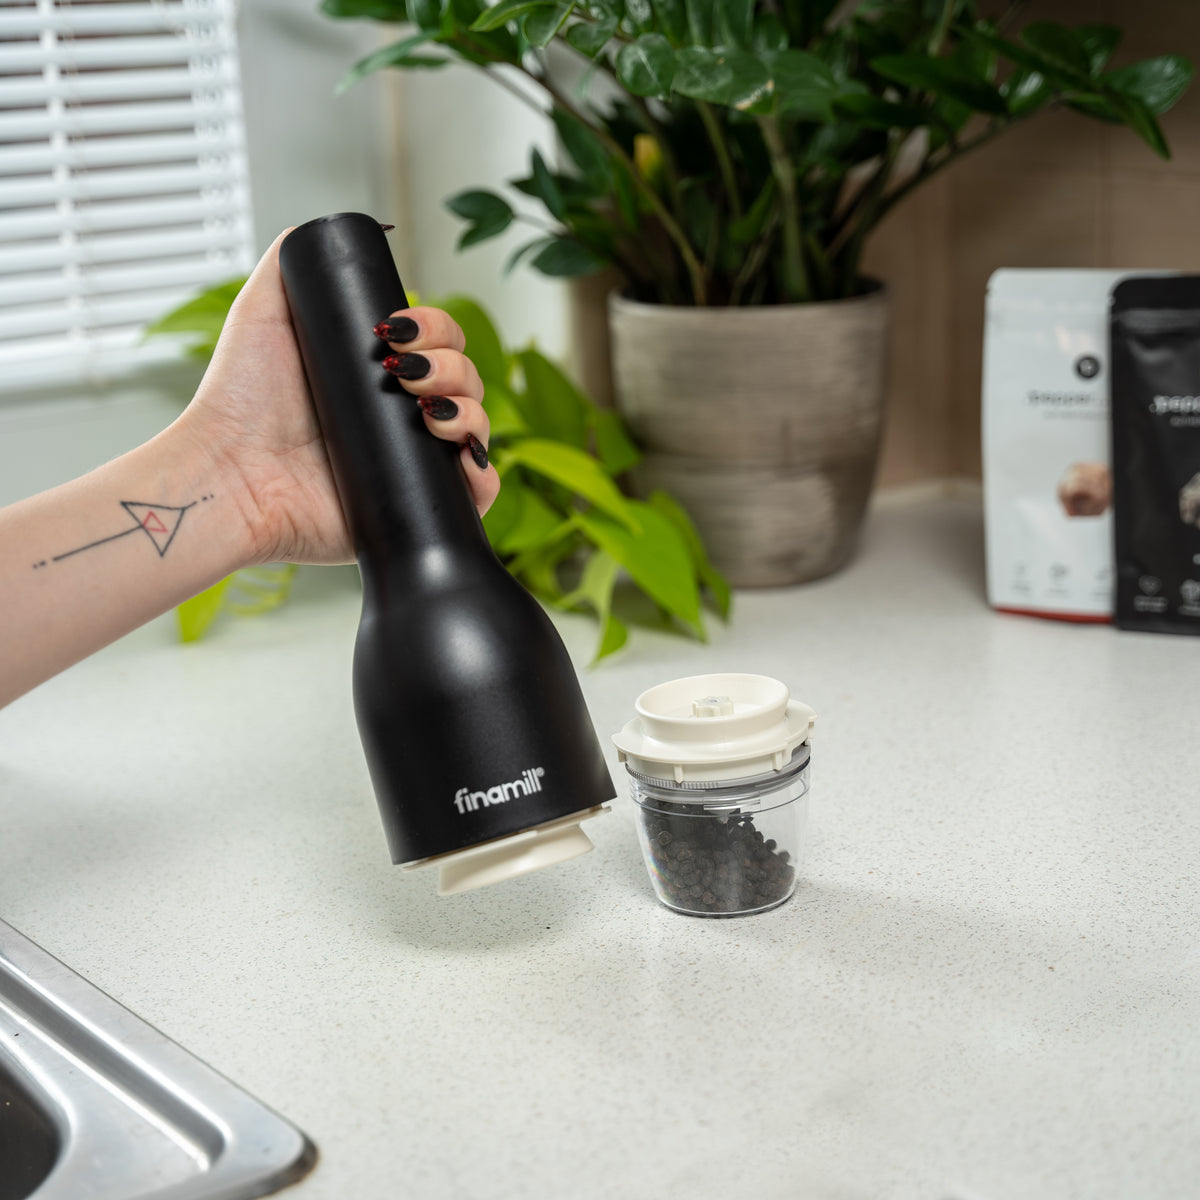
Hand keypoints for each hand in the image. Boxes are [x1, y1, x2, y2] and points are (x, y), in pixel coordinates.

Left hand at [178, 231, 499, 566]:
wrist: (230, 474)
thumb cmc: (238, 401)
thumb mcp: (263, 310)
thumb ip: (293, 259)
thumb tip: (339, 225)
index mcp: (377, 376)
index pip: (438, 345)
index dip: (436, 329)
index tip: (398, 329)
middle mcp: (400, 420)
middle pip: (465, 381)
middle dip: (452, 365)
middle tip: (404, 371)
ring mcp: (411, 466)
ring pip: (477, 429)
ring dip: (469, 410)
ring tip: (424, 411)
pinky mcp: (416, 509)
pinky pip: (478, 494)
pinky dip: (483, 472)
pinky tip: (457, 453)